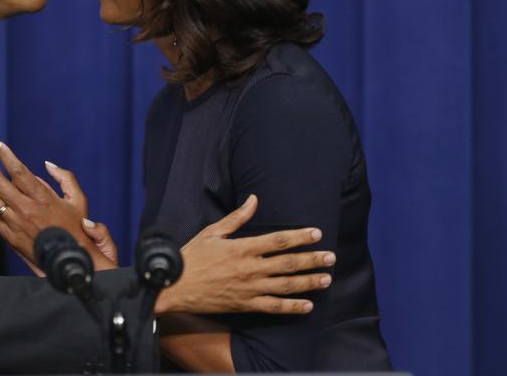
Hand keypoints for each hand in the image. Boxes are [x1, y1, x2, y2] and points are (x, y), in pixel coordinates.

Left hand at [0, 140, 116, 269]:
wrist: (67, 259)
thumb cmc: (74, 228)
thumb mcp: (78, 200)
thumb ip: (65, 178)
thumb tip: (48, 164)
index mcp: (42, 198)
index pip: (18, 171)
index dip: (6, 156)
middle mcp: (26, 210)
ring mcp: (15, 224)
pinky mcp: (9, 236)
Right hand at [156, 195, 334, 314]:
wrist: (175, 287)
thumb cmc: (192, 257)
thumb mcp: (212, 232)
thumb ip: (236, 218)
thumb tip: (254, 200)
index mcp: (242, 248)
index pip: (278, 241)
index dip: (300, 237)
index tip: (316, 234)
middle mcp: (250, 269)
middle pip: (288, 263)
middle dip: (312, 260)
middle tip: (331, 257)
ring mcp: (250, 289)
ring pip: (286, 286)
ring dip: (309, 282)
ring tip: (326, 279)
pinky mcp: (246, 305)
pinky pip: (274, 307)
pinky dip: (292, 307)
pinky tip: (308, 305)